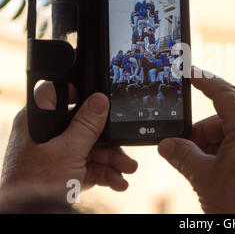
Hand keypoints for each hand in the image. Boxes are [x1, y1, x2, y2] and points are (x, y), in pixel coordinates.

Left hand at [1, 82, 137, 195]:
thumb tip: (100, 100)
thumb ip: (87, 125)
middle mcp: (48, 136)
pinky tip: (119, 182)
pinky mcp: (65, 173)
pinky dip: (105, 173)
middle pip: (84, 127)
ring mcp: (57, 155)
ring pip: (91, 149)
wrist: (31, 217)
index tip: (103, 101)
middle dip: (108, 140)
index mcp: (38, 122)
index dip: (80, 93)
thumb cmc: (36, 184)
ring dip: (112, 160)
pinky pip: (90, 167)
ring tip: (128, 169)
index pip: (58, 95)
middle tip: (125, 145)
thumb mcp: (68, 152)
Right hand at [158, 67, 234, 213]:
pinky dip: (228, 155)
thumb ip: (182, 155)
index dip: (205, 81)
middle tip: (184, 151)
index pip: (225, 94)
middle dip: (202, 134)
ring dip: (214, 147)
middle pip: (226, 120)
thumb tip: (167, 145)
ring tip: (200, 169)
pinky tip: (216, 173)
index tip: (192, 73)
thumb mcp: (203, 176)